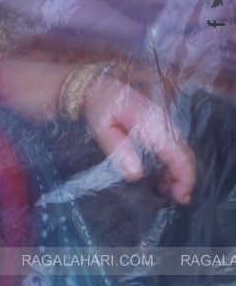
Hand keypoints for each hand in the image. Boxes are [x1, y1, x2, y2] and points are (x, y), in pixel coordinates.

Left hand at [83, 75, 195, 204]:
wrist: (98, 86)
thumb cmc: (99, 108)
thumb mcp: (102, 129)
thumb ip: (118, 150)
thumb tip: (136, 174)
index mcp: (153, 126)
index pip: (178, 156)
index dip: (184, 178)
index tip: (180, 196)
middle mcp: (164, 123)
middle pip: (186, 154)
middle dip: (186, 178)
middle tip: (178, 198)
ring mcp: (165, 122)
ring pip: (183, 150)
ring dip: (181, 171)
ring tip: (169, 190)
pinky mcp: (161, 123)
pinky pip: (175, 145)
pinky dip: (175, 161)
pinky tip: (164, 174)